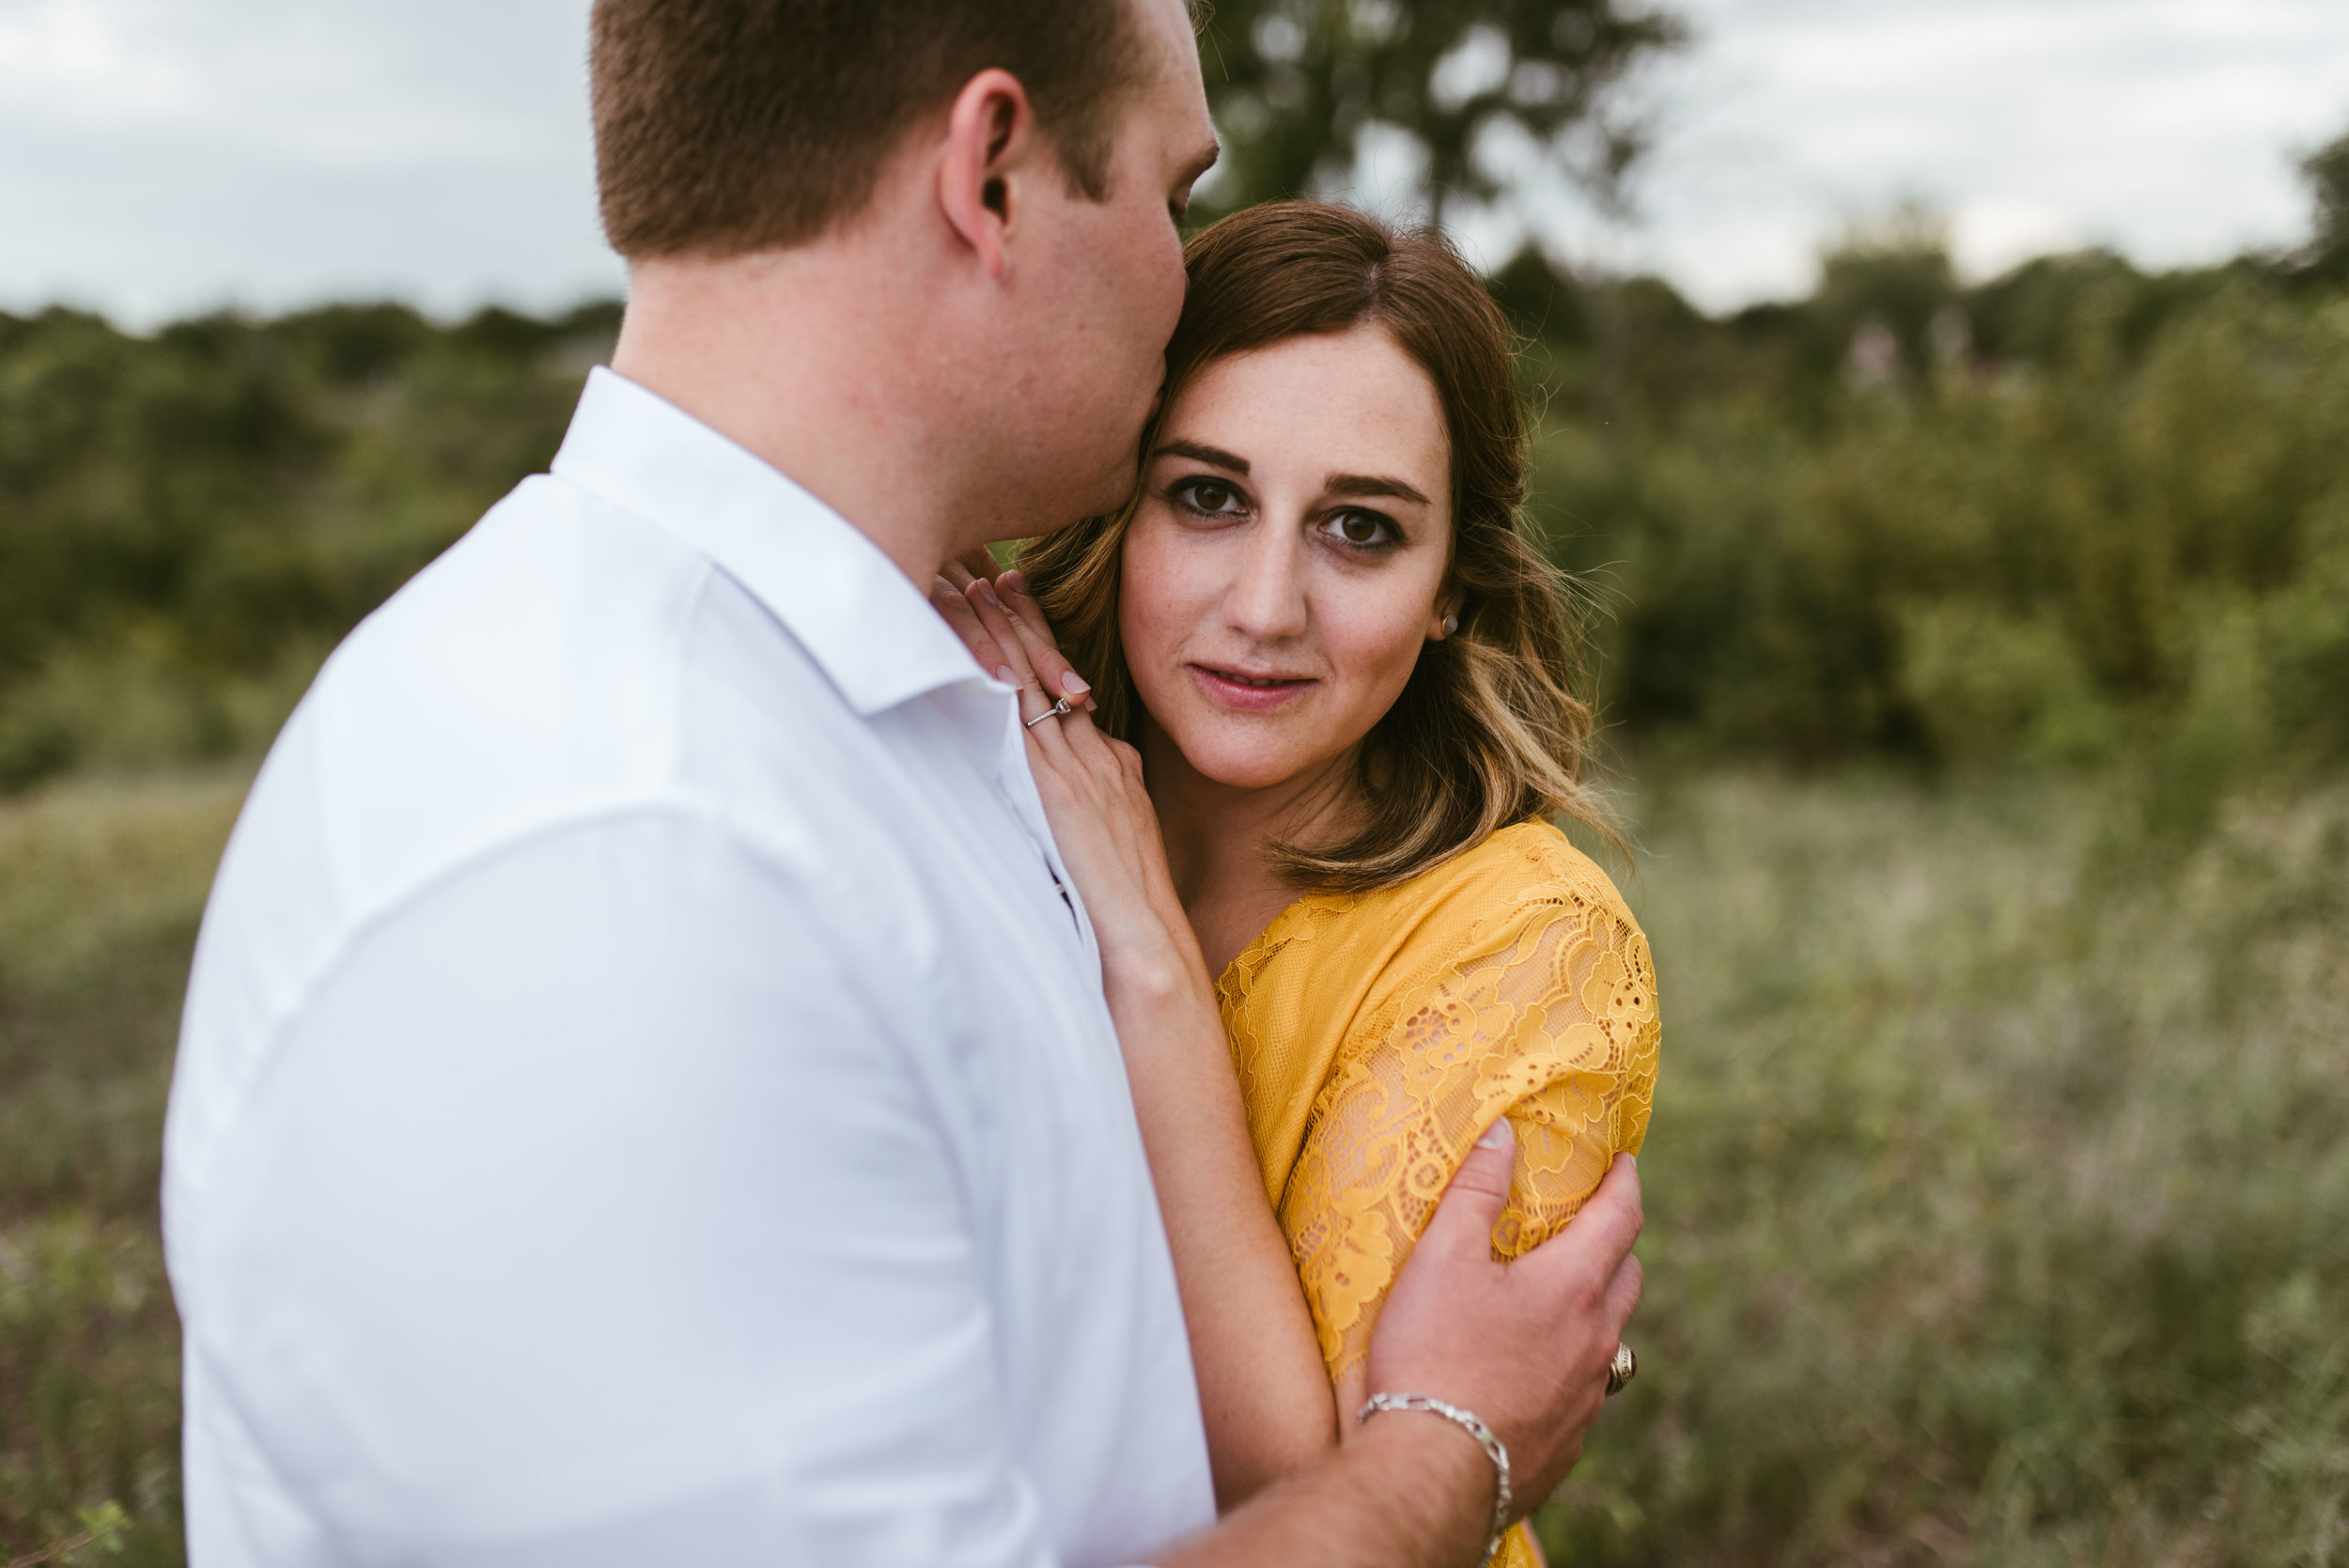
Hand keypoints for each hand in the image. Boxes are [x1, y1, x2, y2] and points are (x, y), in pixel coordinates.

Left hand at [928, 566, 1192, 986]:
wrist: (1149, 947)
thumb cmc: (1127, 915)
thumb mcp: (1111, 846)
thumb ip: (1086, 812)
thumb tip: (1058, 801)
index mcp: (1111, 766)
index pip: (1066, 685)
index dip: (1038, 640)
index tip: (1011, 597)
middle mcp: (1097, 756)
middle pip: (1048, 668)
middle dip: (1016, 616)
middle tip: (985, 568)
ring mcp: (1080, 771)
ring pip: (1031, 685)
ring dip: (998, 633)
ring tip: (969, 585)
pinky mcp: (1060, 793)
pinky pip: (1022, 724)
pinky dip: (998, 682)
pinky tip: (971, 652)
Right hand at [1363, 1123, 1643, 1524]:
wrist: (1433, 1471)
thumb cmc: (1434, 1354)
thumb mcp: (1442, 1258)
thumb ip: (1475, 1192)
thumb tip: (1502, 1134)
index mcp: (1574, 1286)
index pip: (1622, 1217)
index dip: (1625, 1182)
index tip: (1624, 1163)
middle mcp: (1597, 1340)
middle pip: (1629, 1277)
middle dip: (1615, 1244)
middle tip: (1588, 1226)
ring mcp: (1588, 1397)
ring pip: (1611, 1336)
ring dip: (1596, 1308)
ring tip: (1559, 1298)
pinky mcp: (1569, 1441)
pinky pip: (1587, 1389)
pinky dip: (1572, 1363)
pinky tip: (1535, 1369)